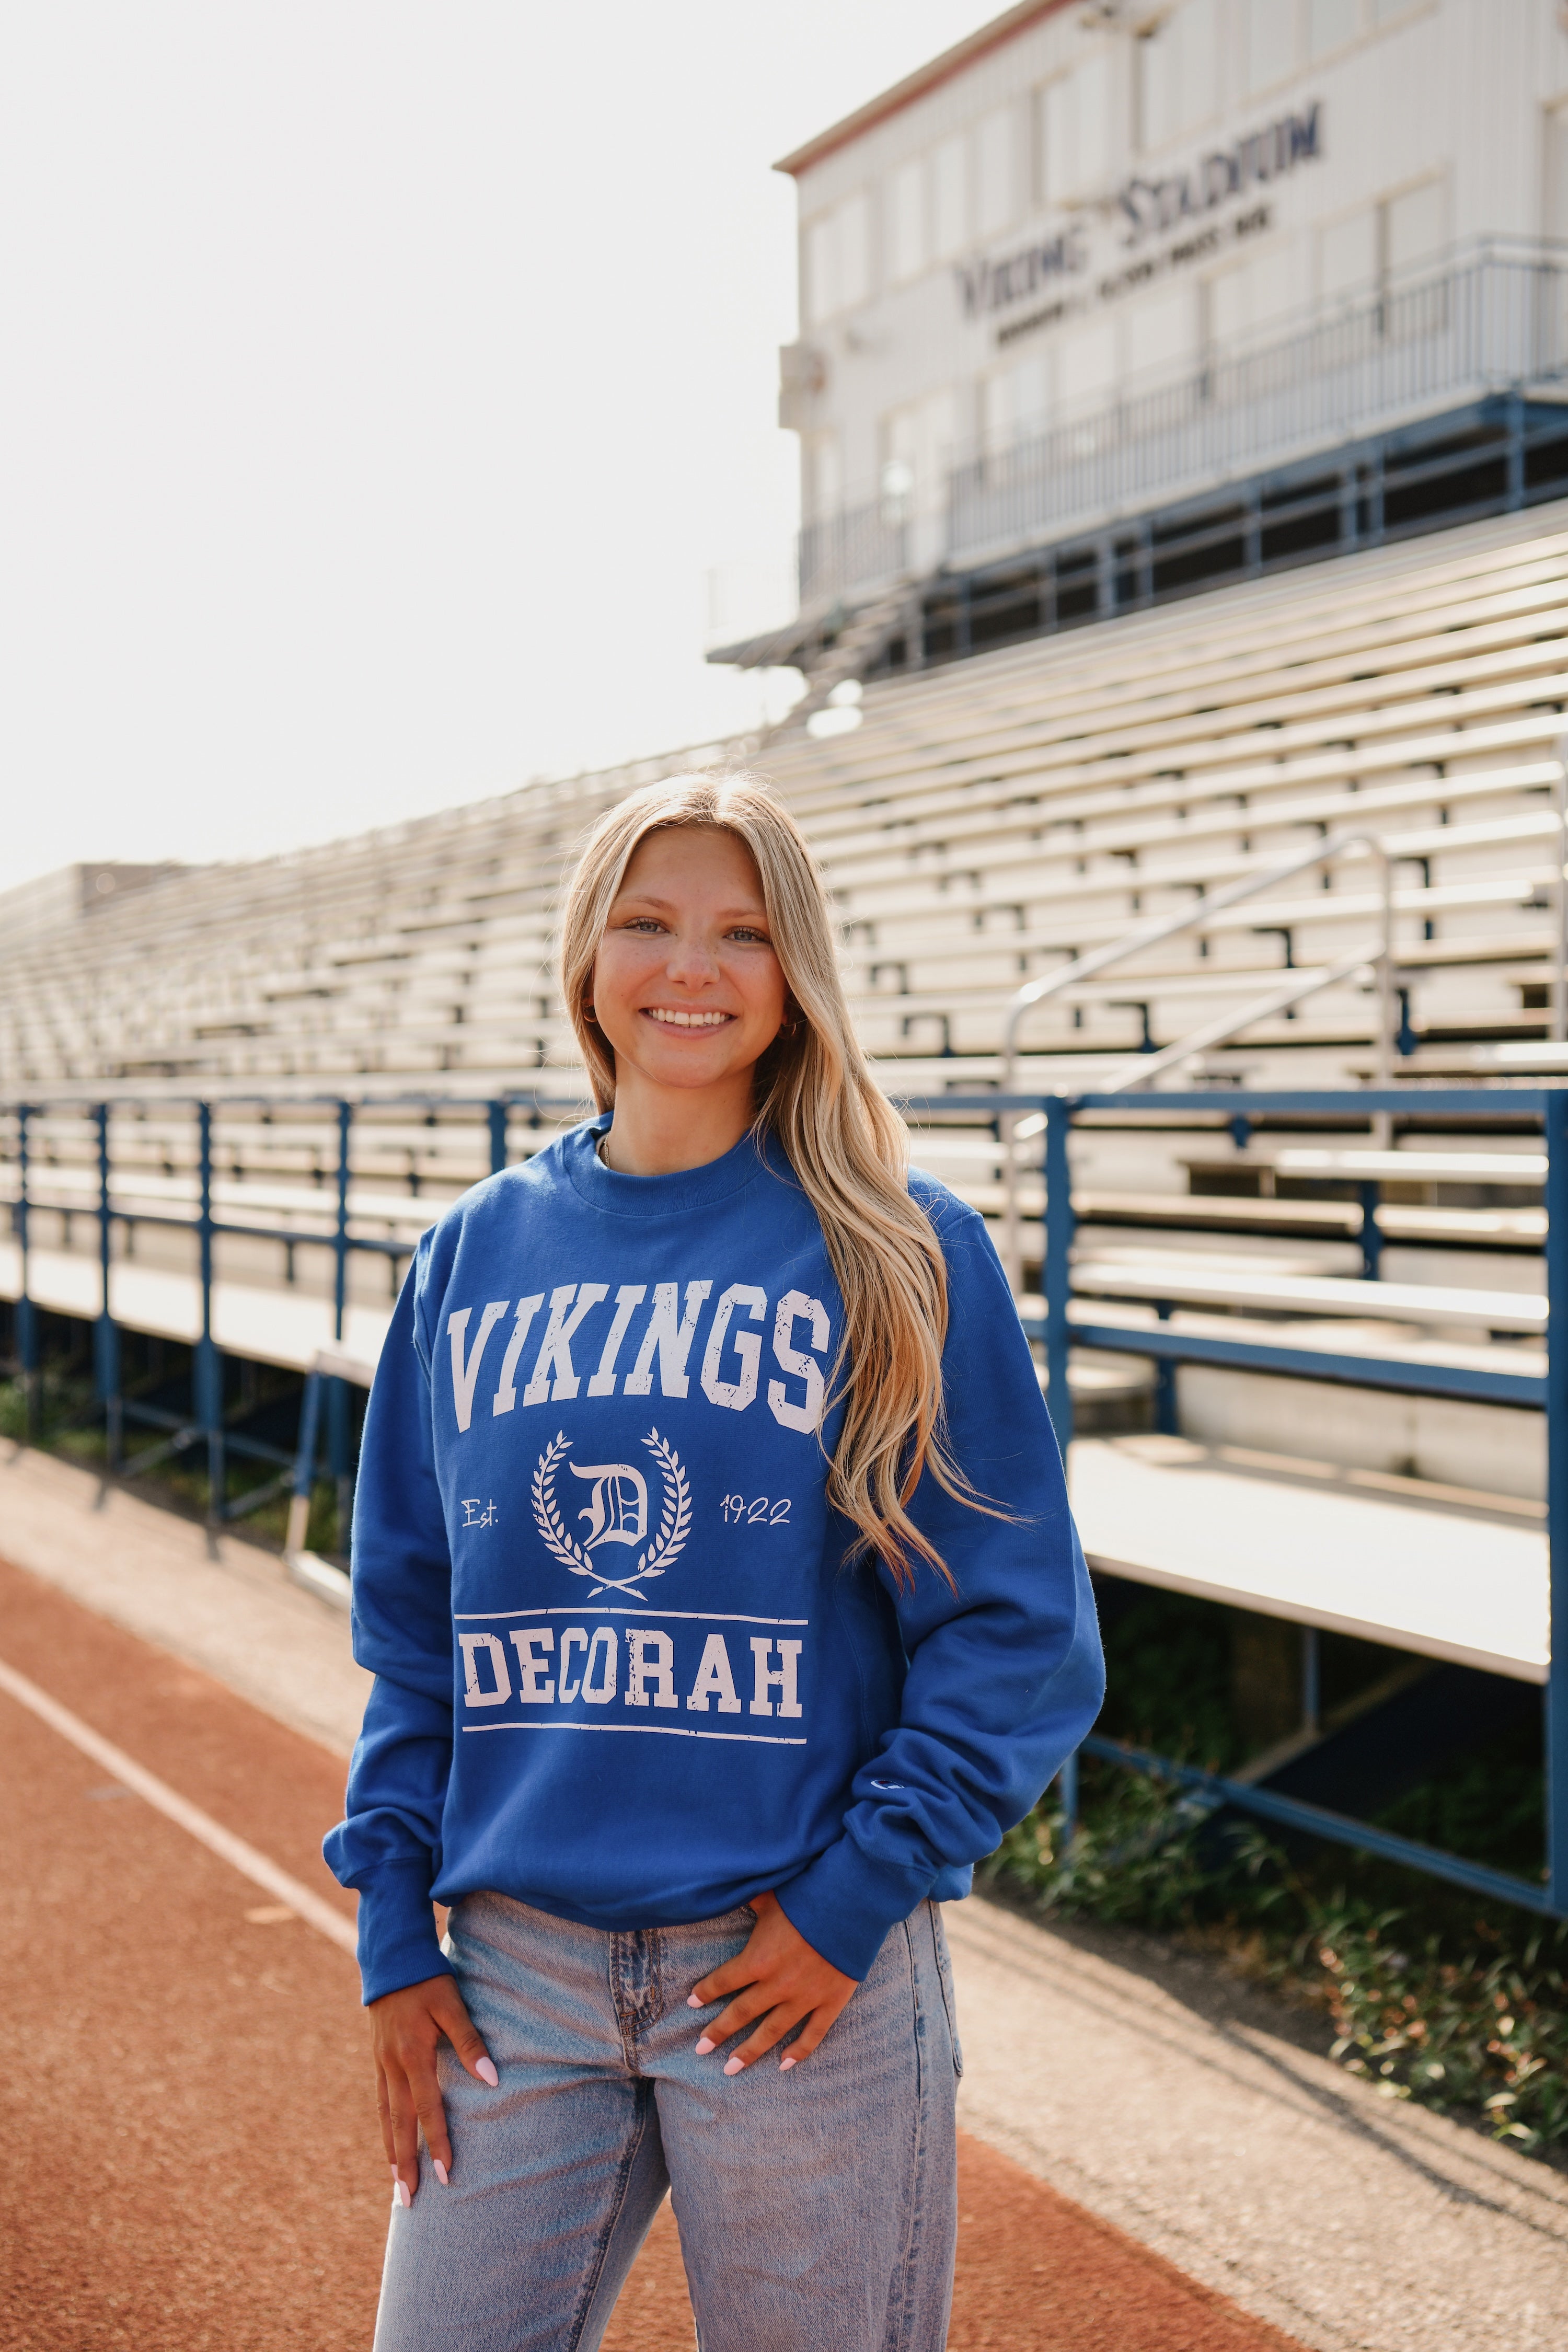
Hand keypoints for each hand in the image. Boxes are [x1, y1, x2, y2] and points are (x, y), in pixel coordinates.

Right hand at [370, 1973, 497, 2201]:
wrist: (391, 1958)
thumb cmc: (427, 1979)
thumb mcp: (452, 2004)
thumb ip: (470, 2041)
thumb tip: (492, 2079)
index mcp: (412, 2055)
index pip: (428, 2110)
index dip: (438, 2143)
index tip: (447, 2175)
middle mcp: (392, 2065)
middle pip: (400, 2124)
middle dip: (406, 2164)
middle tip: (409, 2202)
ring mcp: (382, 2063)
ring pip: (386, 2117)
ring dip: (392, 2152)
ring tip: (397, 2185)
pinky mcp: (378, 2058)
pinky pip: (381, 2102)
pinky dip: (386, 2127)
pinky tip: (390, 2142)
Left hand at [687, 1891, 855, 2073]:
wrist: (853, 1905)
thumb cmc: (808, 1895)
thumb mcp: (771, 1896)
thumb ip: (748, 1900)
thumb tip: (728, 1887)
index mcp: (759, 1959)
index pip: (724, 1981)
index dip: (706, 1991)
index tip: (691, 2002)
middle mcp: (778, 1985)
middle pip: (741, 2013)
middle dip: (718, 2031)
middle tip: (701, 2049)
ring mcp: (805, 1997)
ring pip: (771, 2032)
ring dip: (749, 2052)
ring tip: (730, 2068)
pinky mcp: (831, 2002)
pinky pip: (812, 2034)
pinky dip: (798, 2051)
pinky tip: (784, 2065)